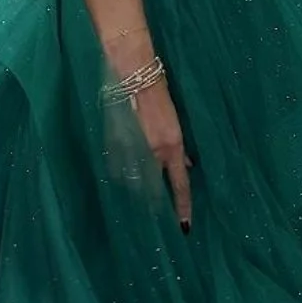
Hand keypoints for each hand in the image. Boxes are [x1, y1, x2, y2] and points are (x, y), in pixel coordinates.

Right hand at [132, 78, 192, 231]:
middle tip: (154, 210)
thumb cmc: (160, 97)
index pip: (180, 185)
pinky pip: (120, 167)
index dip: (182, 207)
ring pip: (135, 179)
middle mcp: (153, 151)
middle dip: (154, 200)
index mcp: (172, 147)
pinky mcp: (115, 143)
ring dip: (138, 184)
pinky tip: (124, 168)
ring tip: (137, 187)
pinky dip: (124, 170)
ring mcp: (132, 148)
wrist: (135, 77)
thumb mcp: (176, 125)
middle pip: (154, 188)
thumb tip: (186, 164)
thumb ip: (179, 149)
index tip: (184, 225)